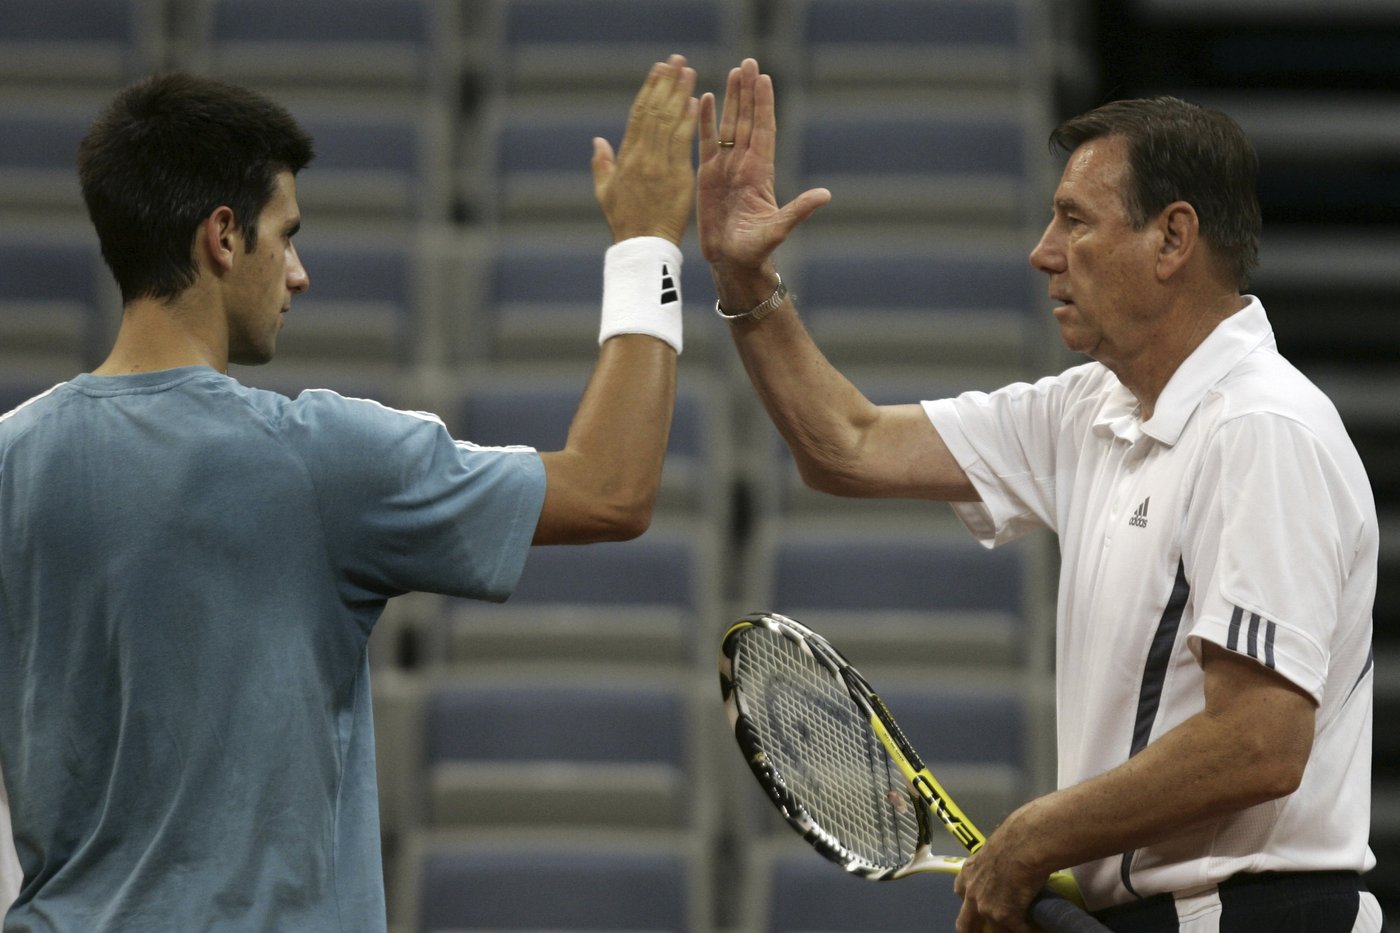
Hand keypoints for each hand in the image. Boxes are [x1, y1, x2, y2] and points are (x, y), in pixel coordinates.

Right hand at [592, 54, 698, 245]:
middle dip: (665, 83)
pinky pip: (682, 143)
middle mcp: (641, 156)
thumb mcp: (605, 192)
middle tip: (676, 60)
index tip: (658, 70)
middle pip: (654, 111)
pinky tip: (694, 101)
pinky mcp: (677, 176)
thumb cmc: (625, 222)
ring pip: (669, 121)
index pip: (638, 114)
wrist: (642, 246)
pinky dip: (688, 120)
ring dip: (679, 94)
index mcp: (625, 157)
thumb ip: (602, 164)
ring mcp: (659, 164)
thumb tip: (598, 141)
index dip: (649, 90)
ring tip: (687, 71)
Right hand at [697, 59, 829, 285]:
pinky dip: (705, 121)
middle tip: (749, 62)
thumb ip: (799, 210)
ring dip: (731, 99)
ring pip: (729, 125)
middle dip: (748, 91)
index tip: (764, 79)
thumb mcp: (779, 229)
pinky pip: (705, 142)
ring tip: (733, 72)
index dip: (763, 105)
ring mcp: (726, 168)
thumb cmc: (756, 250)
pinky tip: (704, 99)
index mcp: (760, 173)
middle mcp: (744, 165)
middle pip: (747, 120)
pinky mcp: (708, 175)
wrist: (732, 262)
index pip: (763, 130)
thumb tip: (825, 195)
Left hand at [953, 809, 1051, 932]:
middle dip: (973, 930)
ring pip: (996, 930)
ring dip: (1006, 929)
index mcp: (968, 873)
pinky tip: (1038, 928)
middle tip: (983, 932)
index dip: (970, 901)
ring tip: (1019, 927)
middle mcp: (972, 894)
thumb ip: (993, 860)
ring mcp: (987, 908)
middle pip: (965, 924)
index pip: (961, 892)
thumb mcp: (993, 848)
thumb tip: (1007, 858)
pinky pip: (1020, 930)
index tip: (979, 904)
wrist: (1024, 844)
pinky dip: (1029, 930)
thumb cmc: (1014, 837)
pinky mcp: (1006, 918)